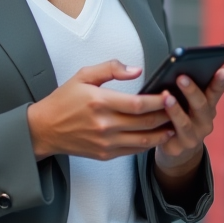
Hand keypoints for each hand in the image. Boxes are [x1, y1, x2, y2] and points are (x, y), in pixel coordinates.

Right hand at [26, 60, 173, 160]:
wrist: (44, 129)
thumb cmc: (64, 100)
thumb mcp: (83, 75)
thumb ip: (111, 68)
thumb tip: (137, 70)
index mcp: (100, 102)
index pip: (138, 104)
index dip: (159, 100)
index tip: (170, 94)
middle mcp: (104, 125)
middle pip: (145, 122)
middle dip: (166, 115)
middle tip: (179, 107)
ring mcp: (105, 142)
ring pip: (144, 140)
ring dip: (162, 132)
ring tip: (175, 123)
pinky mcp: (105, 154)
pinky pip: (134, 150)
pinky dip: (149, 143)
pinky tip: (157, 134)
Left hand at [153, 67, 223, 175]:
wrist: (175, 146)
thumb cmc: (179, 116)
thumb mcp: (186, 102)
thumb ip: (186, 89)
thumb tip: (177, 67)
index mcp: (208, 106)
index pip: (216, 92)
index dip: (219, 82)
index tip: (222, 70)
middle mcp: (205, 121)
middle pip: (201, 105)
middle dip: (191, 90)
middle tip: (181, 77)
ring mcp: (193, 136)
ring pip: (185, 122)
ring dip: (176, 110)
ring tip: (167, 97)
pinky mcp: (178, 147)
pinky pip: (169, 136)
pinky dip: (162, 125)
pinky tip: (155, 115)